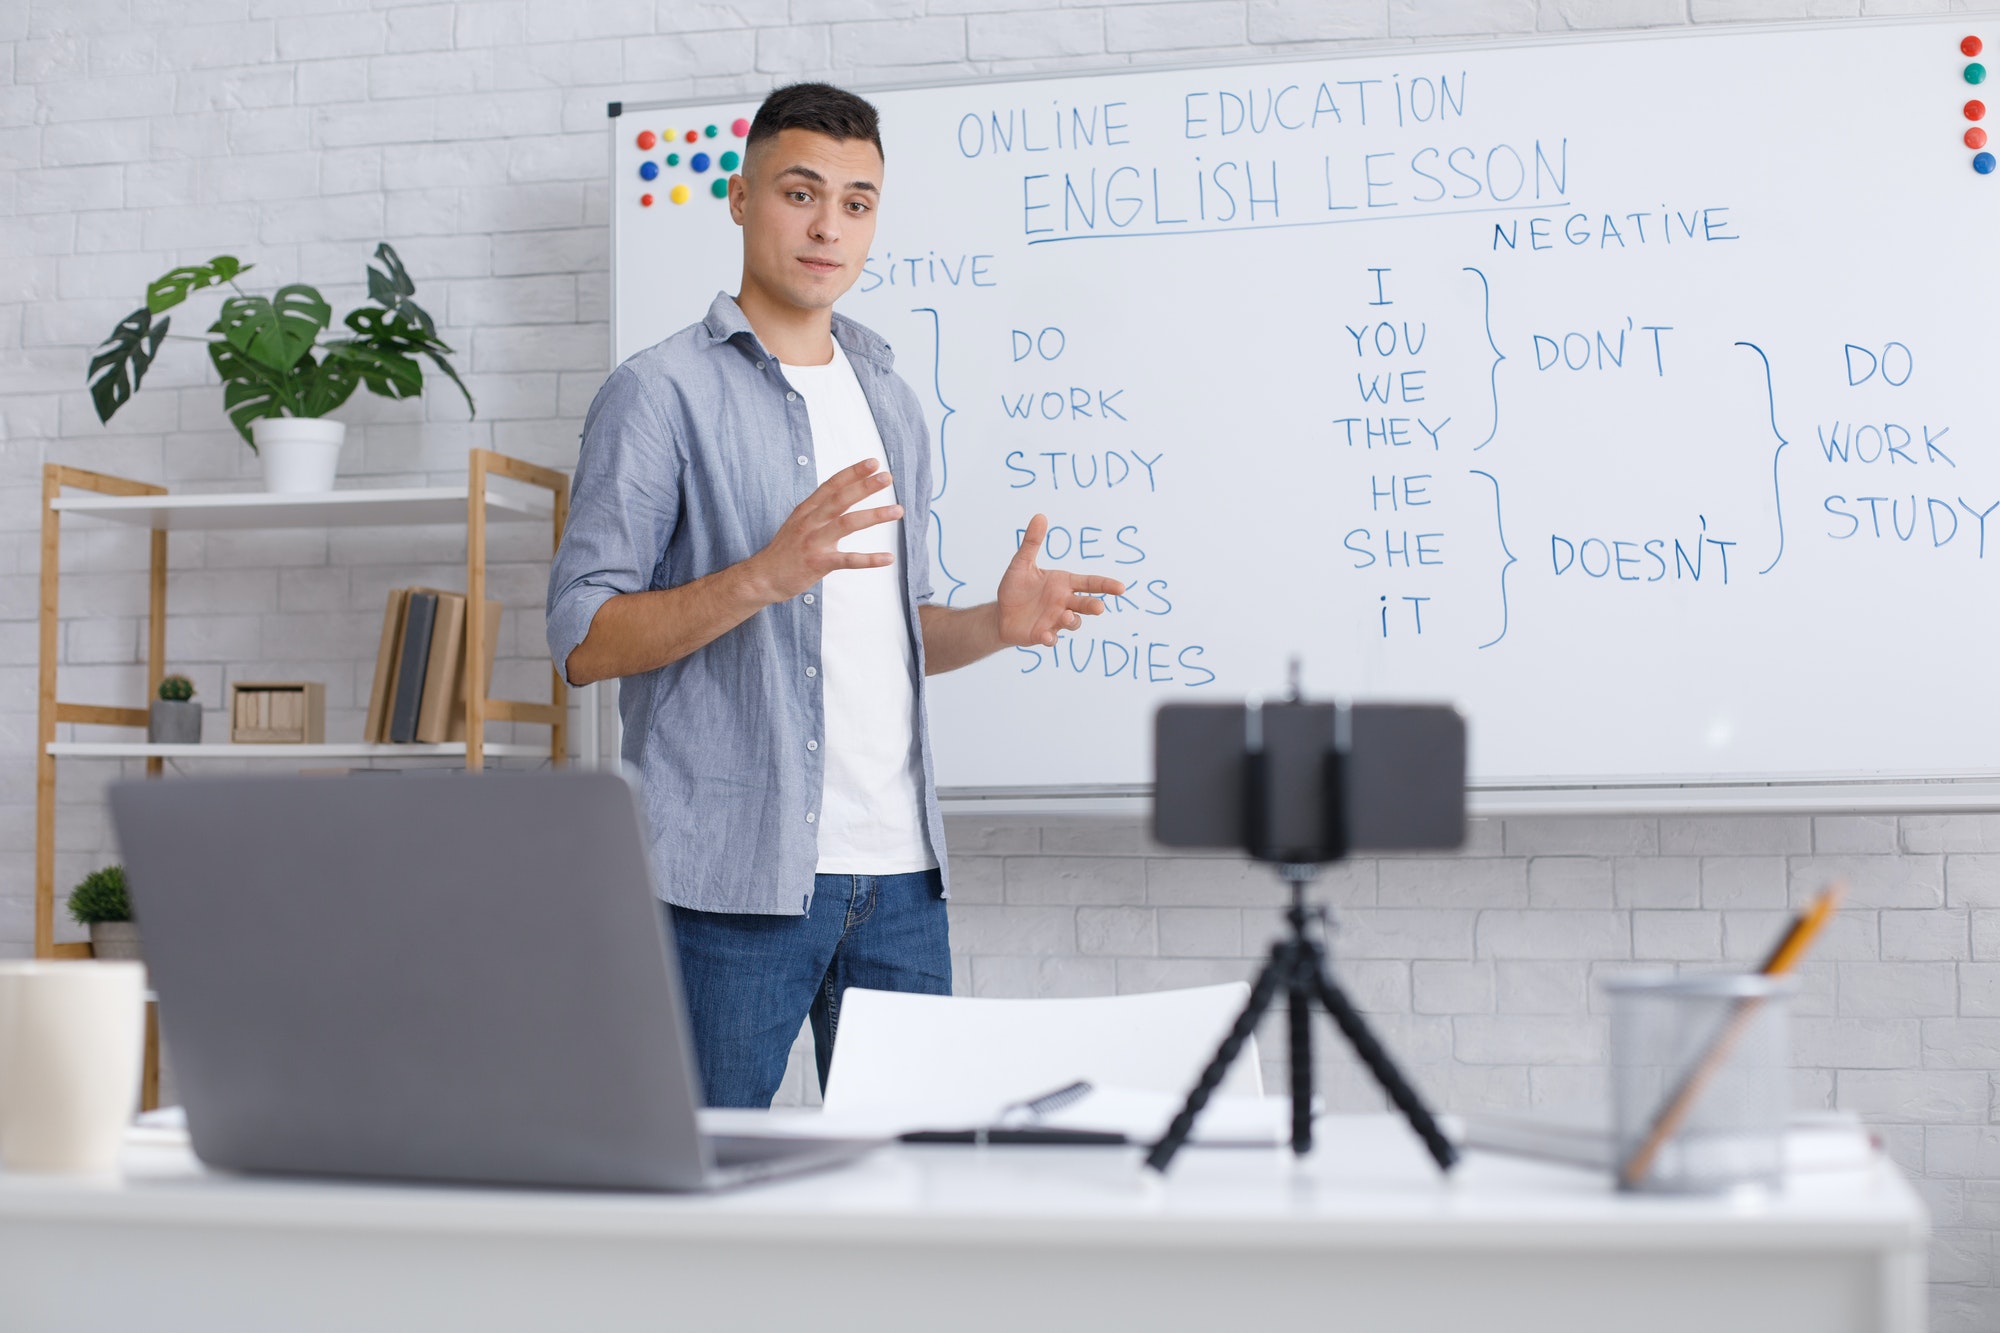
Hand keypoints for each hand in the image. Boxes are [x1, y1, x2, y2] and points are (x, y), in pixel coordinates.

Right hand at [746, 460, 901, 602]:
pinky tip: (888, 557)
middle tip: (887, 476)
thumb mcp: (798, 522)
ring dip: (874, 516)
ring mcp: (813, 542)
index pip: (831, 485)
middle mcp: (810, 522)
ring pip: (847, 524)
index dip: (852, 473)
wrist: (762, 578)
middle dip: (865, 486)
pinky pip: (847, 560)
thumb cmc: (785, 551)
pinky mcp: (817, 563)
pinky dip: (869, 559)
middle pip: (840, 499)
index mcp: (806, 510)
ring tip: (897, 510)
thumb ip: (818, 509)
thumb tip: (841, 494)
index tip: (873, 462)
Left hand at [996, 514, 1127, 646]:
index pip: (1090, 583)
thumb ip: (1032, 542)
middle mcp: (1064, 602)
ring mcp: (1055, 621)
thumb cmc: (1015, 588)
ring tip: (1065, 616)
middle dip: (1093, 606)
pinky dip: (1050, 638)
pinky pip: (1051, 638)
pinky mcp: (1043, 635)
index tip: (1121, 588)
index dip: (1106, 585)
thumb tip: (1040, 516)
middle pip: (1085, 604)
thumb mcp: (1021, 563)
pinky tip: (1045, 636)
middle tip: (1100, 607)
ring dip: (1072, 621)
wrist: (1000, 613)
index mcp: (1064, 584)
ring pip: (1072, 622)